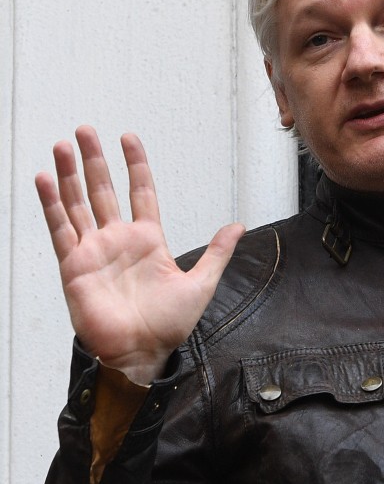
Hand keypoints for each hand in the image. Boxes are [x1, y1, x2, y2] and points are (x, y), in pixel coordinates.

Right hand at [35, 125, 244, 384]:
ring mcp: (94, 251)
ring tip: (64, 145)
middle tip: (84, 130)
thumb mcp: (201, 283)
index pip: (140, 191)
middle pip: (103, 190)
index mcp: (148, 240)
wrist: (142, 353)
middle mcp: (118, 240)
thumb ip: (217, 252)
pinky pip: (61, 229)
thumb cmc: (169, 325)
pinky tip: (45, 179)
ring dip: (69, 174)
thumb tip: (238, 225)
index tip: (128, 137)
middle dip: (94, 160)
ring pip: (78, 203)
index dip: (135, 164)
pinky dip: (52, 204)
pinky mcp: (75, 266)